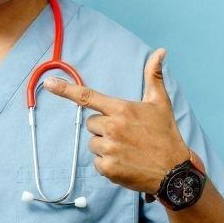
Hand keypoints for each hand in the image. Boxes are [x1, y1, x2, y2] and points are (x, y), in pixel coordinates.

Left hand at [43, 48, 188, 193]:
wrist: (174, 171)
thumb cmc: (165, 135)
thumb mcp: (160, 103)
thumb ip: (154, 76)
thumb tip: (160, 51)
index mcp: (121, 109)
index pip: (88, 97)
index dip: (66, 90)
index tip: (49, 84)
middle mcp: (113, 127)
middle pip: (91, 124)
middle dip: (103, 129)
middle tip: (125, 135)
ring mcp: (109, 148)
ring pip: (93, 143)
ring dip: (105, 147)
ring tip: (127, 150)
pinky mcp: (108, 168)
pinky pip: (97, 162)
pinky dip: (108, 164)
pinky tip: (125, 163)